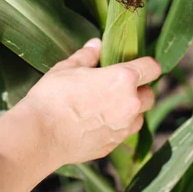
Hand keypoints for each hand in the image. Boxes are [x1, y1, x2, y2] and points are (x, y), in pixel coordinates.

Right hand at [23, 38, 160, 167]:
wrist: (40, 134)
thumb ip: (87, 56)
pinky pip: (123, 134)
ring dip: (131, 111)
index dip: (147, 65)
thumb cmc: (52, 96)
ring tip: (108, 107)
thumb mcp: (67, 68)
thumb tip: (95, 45)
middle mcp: (130, 104)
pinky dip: (116, 128)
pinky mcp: (112, 145)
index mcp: (123, 79)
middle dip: (139, 90)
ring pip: (139, 117)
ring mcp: (123, 128)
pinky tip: (96, 124)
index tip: (138, 65)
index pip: (152, 68)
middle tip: (118, 86)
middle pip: (150, 95)